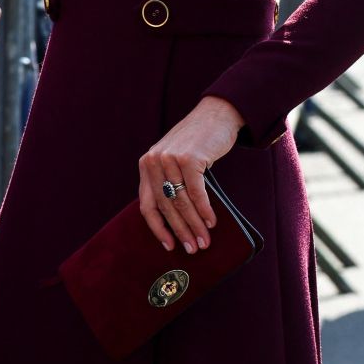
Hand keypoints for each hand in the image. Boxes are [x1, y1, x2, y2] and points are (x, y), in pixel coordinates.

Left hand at [138, 95, 244, 254]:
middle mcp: (153, 161)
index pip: (147, 205)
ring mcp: (170, 159)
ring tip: (204, 241)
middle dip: (180, 231)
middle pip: (166, 206)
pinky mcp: (189, 158)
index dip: (158, 229)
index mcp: (146, 165)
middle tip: (192, 249)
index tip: (169, 246)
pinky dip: (204, 210)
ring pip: (181, 201)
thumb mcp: (174, 160)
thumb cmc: (198, 142)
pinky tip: (211, 222)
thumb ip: (169, 182)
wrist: (216, 115)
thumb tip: (176, 222)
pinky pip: (197, 192)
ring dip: (195, 225)